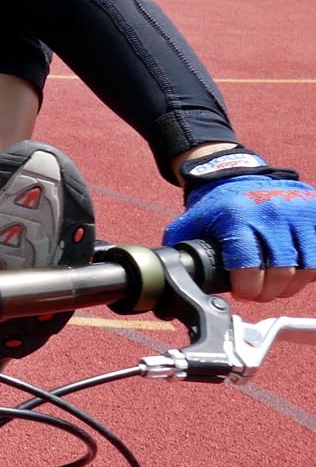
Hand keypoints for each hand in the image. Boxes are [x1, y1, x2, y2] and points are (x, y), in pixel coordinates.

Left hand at [164, 158, 315, 302]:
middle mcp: (271, 211)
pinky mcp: (315, 211)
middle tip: (260, 293)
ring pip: (308, 267)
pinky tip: (295, 270)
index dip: (247, 288)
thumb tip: (166, 281)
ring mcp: (298, 210)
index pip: (249, 266)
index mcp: (237, 216)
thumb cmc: (214, 207)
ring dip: (292, 284)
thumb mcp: (190, 224)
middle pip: (281, 271)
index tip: (243, 291)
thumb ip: (179, 251)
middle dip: (269, 291)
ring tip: (277, 285)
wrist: (237, 174)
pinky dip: (310, 268)